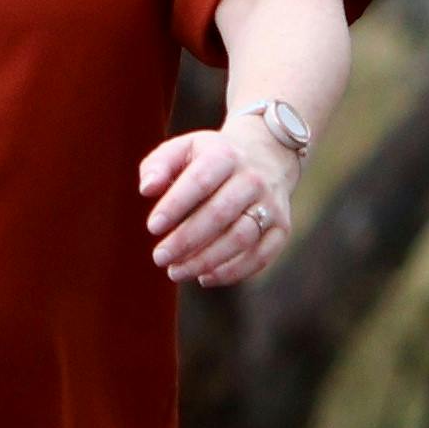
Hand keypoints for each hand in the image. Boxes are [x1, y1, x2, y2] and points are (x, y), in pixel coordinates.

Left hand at [142, 124, 301, 287]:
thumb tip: (147, 190)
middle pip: (220, 214)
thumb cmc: (210, 158)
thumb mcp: (184, 149)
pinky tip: (204, 277)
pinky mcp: (281, 228)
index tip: (152, 227)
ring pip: (241, 238)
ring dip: (206, 260)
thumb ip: (158, 165)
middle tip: (160, 258)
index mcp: (225, 155)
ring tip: (176, 271)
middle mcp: (253, 179)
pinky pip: (261, 256)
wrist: (267, 155)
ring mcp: (271, 205)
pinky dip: (232, 271)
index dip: (176, 205)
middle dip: (187, 240)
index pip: (200, 181)